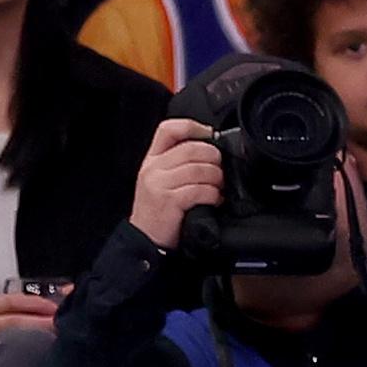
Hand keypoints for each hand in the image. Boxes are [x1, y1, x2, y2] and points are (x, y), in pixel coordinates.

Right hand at [128, 118, 225, 250]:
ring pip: (199, 169)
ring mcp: (159, 184)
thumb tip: (211, 149)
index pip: (169, 129)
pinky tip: (214, 201)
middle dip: (214, 159)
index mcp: (152, 159)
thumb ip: (179, 163)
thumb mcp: (161, 181)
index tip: (210, 135)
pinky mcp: (168, 201)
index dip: (193, 127)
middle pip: (192, 148)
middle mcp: (153, 168)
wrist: (145, 240)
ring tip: (218, 188)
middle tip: (220, 171)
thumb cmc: (159, 212)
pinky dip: (213, 195)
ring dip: (216, 178)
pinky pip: (199, 190)